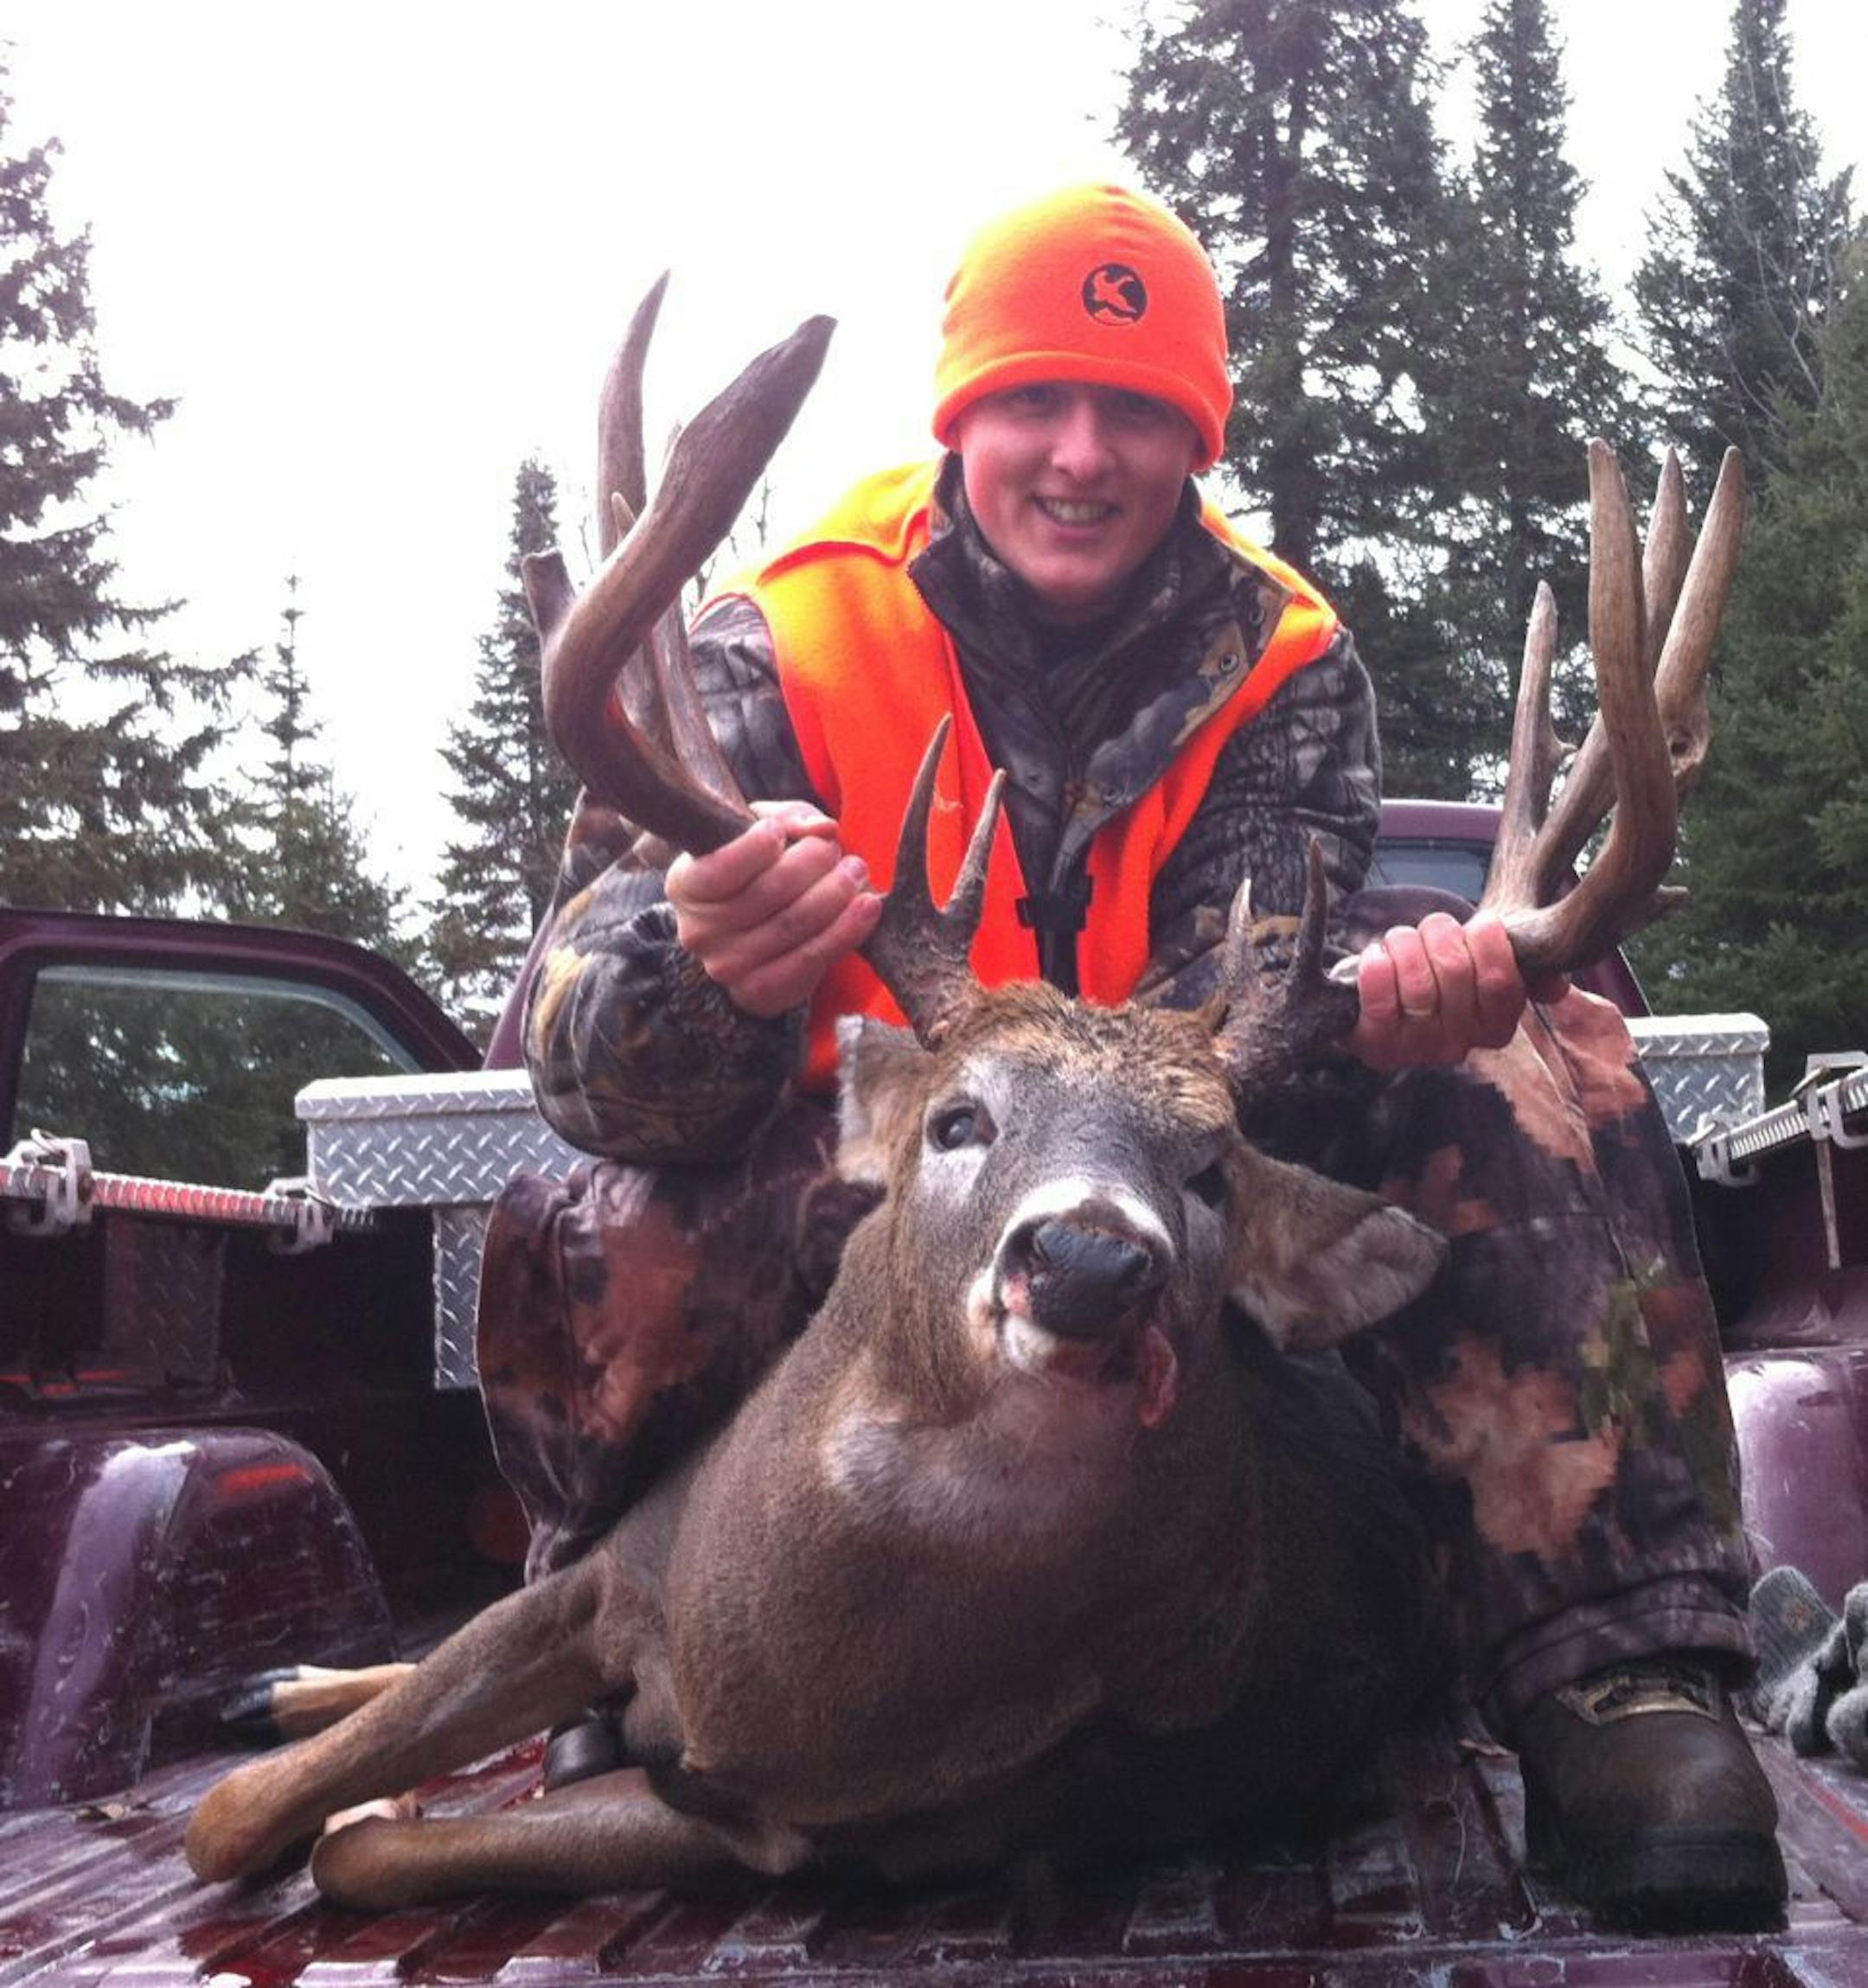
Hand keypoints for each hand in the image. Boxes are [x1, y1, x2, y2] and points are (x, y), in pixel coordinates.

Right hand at [666, 801, 881, 1017]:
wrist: (751, 933)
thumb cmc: (756, 868)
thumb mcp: (762, 831)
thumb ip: (788, 819)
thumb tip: (824, 828)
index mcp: (685, 886)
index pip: (719, 869)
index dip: (753, 848)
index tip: (780, 831)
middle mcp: (699, 931)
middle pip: (767, 894)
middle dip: (811, 864)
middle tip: (836, 850)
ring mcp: (727, 967)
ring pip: (793, 926)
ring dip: (835, 894)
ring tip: (856, 871)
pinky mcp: (760, 993)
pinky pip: (810, 960)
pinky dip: (846, 931)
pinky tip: (867, 906)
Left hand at [1347, 910, 1559, 1071]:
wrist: (1377, 1004)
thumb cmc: (1435, 975)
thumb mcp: (1483, 966)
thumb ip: (1523, 969)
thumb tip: (1556, 987)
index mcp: (1495, 1026)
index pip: (1502, 984)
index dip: (1490, 944)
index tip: (1482, 924)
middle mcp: (1459, 1045)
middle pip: (1456, 972)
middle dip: (1440, 934)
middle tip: (1432, 930)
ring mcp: (1417, 1049)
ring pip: (1417, 982)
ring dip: (1405, 944)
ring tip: (1400, 941)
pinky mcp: (1377, 1046)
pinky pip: (1380, 1000)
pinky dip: (1376, 966)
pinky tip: (1376, 957)